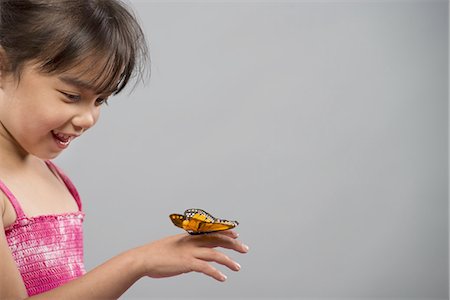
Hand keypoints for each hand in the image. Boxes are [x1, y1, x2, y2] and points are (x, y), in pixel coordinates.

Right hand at [133, 230, 248, 281]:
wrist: (143, 258)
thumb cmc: (156, 254)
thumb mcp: (174, 247)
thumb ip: (187, 250)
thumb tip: (196, 259)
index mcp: (189, 236)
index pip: (211, 231)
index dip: (225, 231)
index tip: (236, 233)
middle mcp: (191, 242)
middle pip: (217, 240)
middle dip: (233, 244)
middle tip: (244, 248)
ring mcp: (189, 252)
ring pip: (215, 254)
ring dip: (228, 261)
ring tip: (238, 267)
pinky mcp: (186, 263)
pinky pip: (206, 268)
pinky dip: (216, 273)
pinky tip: (222, 278)